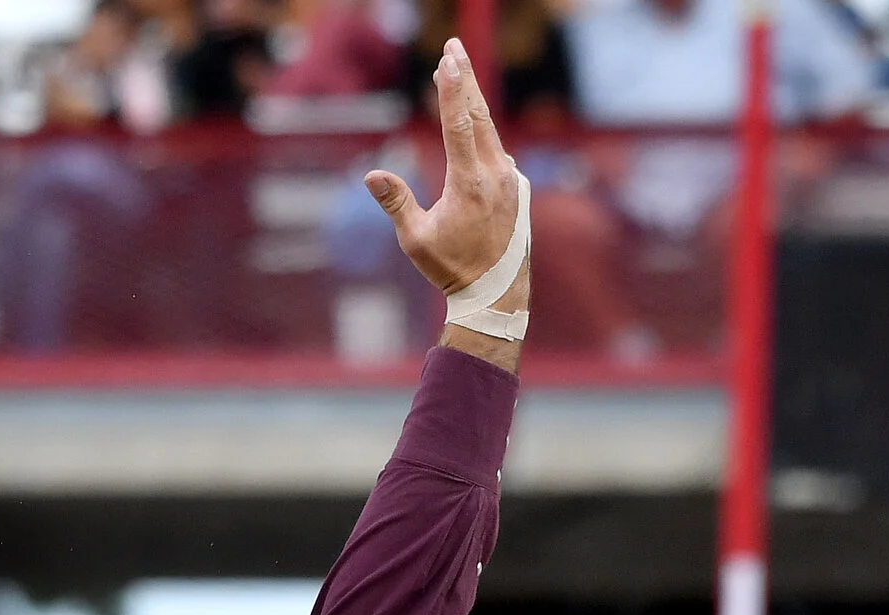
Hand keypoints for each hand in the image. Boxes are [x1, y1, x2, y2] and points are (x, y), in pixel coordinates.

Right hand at [365, 38, 525, 368]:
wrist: (497, 294)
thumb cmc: (452, 270)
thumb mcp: (415, 241)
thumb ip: (396, 203)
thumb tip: (371, 175)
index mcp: (469, 183)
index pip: (458, 122)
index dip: (451, 87)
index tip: (448, 58)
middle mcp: (496, 174)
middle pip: (478, 113)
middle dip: (464, 77)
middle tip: (453, 47)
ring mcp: (511, 178)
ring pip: (489, 128)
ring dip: (472, 99)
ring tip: (458, 71)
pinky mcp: (517, 185)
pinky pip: (496, 148)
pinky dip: (482, 127)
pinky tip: (472, 119)